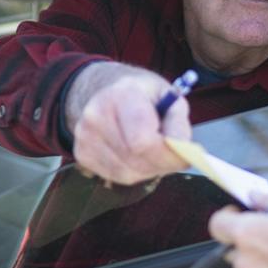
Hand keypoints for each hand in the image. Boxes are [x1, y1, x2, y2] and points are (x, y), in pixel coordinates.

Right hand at [65, 62, 191, 183]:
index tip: (185, 154)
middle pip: (136, 160)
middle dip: (161, 163)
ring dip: (148, 169)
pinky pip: (116, 176)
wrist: (106, 90)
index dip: (167, 154)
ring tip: (153, 150)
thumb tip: (184, 152)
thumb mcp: (169, 96)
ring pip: (128, 173)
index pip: (142, 140)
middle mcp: (96, 116)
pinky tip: (136, 154)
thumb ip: (178, 123)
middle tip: (173, 154)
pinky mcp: (82, 154)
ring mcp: (85, 137)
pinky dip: (133, 171)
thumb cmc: (143, 95)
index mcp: (120, 95)